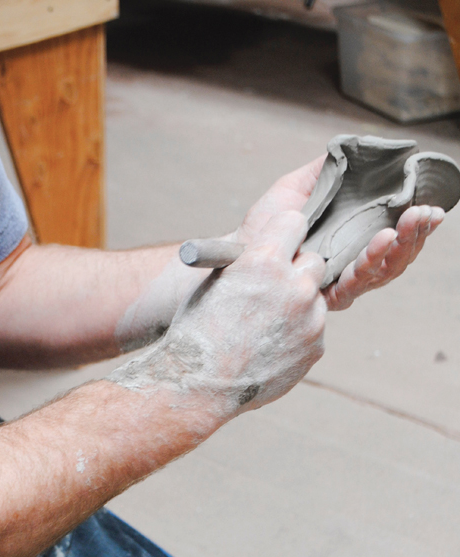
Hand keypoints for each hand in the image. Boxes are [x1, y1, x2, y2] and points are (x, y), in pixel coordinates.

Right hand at [110, 212, 326, 423]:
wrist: (200, 385)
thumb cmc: (198, 331)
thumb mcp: (215, 280)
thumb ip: (250, 260)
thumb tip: (272, 247)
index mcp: (265, 260)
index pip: (295, 221)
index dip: (283, 234)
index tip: (276, 245)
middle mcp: (294, 286)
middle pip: (314, 260)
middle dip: (296, 271)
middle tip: (274, 288)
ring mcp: (310, 319)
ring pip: (315, 298)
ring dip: (298, 305)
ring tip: (265, 326)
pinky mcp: (315, 347)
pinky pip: (313, 329)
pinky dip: (297, 335)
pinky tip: (269, 347)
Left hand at [237, 160, 443, 311]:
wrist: (239, 250)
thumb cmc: (266, 225)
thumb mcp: (298, 187)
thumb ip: (328, 170)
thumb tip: (358, 147)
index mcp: (352, 240)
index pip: (394, 235)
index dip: (416, 224)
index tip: (431, 206)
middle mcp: (350, 264)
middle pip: (396, 256)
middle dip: (415, 234)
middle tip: (425, 214)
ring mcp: (340, 282)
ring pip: (383, 272)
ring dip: (400, 247)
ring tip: (406, 226)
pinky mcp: (325, 296)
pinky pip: (355, 284)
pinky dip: (372, 263)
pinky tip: (382, 241)